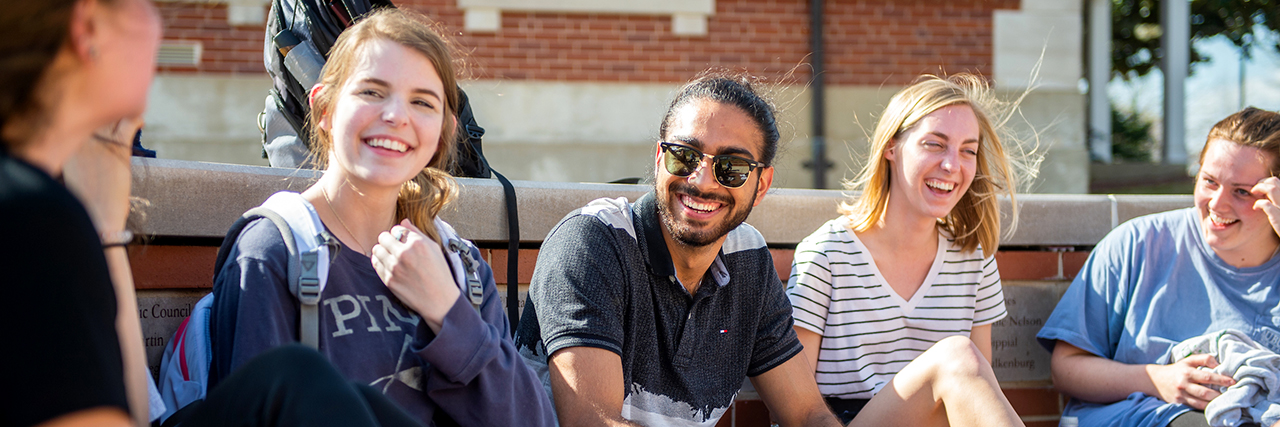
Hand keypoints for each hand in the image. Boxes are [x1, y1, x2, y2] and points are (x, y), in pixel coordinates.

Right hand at [64, 117, 141, 233]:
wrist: (98, 215)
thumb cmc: (86, 200)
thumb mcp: (74, 173)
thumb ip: (79, 157)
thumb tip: (90, 152)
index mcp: (66, 145)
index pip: (81, 120)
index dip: (92, 115)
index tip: (100, 113)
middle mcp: (81, 138)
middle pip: (96, 113)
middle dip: (107, 111)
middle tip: (118, 111)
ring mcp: (100, 141)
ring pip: (113, 115)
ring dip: (123, 113)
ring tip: (131, 112)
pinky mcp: (119, 146)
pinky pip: (129, 123)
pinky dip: (137, 119)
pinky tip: (140, 121)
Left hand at [371, 219, 460, 332]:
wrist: (439, 300)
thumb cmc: (439, 273)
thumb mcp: (434, 248)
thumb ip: (417, 233)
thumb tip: (403, 221)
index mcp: (417, 243)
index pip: (397, 228)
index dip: (399, 233)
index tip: (402, 240)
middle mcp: (404, 254)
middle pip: (383, 237)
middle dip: (388, 240)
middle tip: (394, 247)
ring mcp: (394, 267)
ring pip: (376, 249)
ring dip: (382, 250)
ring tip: (390, 256)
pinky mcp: (388, 280)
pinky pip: (375, 263)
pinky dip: (379, 261)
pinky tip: (388, 264)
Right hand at [1147, 354, 1234, 408]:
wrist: (1155, 380)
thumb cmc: (1176, 369)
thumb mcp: (1187, 360)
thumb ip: (1203, 358)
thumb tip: (1218, 364)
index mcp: (1187, 372)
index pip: (1207, 376)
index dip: (1221, 380)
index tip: (1233, 382)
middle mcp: (1183, 383)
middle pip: (1205, 391)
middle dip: (1220, 393)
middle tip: (1232, 393)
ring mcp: (1181, 394)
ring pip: (1201, 401)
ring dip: (1215, 401)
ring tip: (1225, 400)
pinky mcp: (1179, 402)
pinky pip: (1196, 406)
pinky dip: (1207, 407)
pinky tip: (1214, 405)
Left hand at [1252, 176, 1279, 238]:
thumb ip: (1276, 201)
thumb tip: (1266, 194)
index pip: (1278, 182)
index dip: (1267, 181)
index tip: (1260, 187)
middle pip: (1274, 181)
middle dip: (1261, 182)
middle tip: (1254, 189)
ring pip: (1272, 188)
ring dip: (1259, 188)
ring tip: (1253, 193)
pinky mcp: (1279, 217)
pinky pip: (1266, 204)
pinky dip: (1258, 203)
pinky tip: (1255, 208)